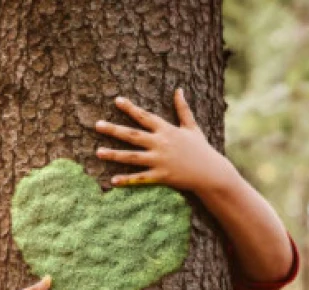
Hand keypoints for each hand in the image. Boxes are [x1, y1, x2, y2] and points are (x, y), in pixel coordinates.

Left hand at [94, 87, 236, 195]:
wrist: (211, 173)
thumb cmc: (201, 149)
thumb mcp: (192, 127)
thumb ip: (183, 109)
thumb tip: (179, 89)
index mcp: (167, 130)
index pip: (145, 116)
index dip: (130, 108)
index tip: (117, 100)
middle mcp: (161, 143)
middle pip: (132, 135)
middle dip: (113, 129)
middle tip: (97, 125)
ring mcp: (160, 161)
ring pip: (132, 157)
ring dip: (114, 154)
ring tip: (98, 152)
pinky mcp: (161, 176)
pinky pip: (140, 178)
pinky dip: (127, 180)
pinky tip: (112, 180)